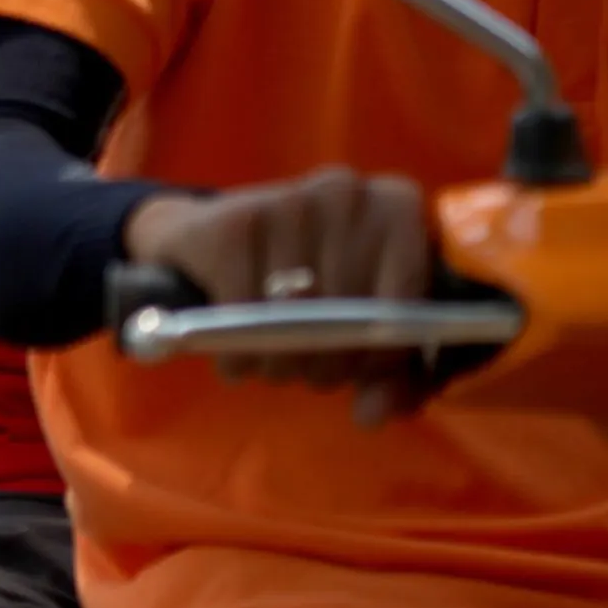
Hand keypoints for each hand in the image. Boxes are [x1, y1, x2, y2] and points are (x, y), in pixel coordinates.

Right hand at [123, 165, 430, 422]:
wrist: (199, 236)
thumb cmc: (295, 277)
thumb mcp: (350, 318)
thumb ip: (384, 372)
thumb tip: (373, 414)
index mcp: (394, 207)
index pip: (409, 299)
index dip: (386, 353)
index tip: (361, 373)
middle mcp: (345, 192)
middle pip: (350, 312)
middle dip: (328, 364)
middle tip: (307, 372)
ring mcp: (288, 200)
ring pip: (297, 318)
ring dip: (279, 364)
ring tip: (271, 365)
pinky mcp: (232, 222)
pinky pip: (244, 315)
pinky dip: (236, 354)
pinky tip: (233, 355)